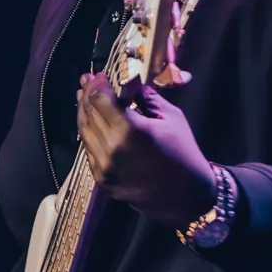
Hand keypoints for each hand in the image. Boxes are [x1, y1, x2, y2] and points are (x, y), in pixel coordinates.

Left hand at [79, 71, 216, 228]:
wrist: (187, 195)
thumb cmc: (183, 153)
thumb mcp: (171, 117)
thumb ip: (145, 97)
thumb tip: (128, 83)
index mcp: (130, 130)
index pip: (100, 99)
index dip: (97, 84)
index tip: (98, 75)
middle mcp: (111, 149)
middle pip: (88, 114)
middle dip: (87, 95)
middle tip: (87, 82)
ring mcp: (104, 168)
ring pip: (84, 133)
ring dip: (84, 113)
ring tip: (85, 99)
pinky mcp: (103, 180)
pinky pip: (89, 151)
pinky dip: (89, 134)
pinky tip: (94, 124)